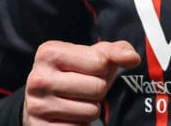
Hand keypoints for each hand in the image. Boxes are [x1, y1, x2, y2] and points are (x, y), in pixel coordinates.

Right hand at [23, 40, 140, 124]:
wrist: (41, 103)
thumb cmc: (73, 74)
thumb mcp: (92, 56)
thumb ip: (115, 52)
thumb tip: (133, 58)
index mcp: (49, 52)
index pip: (100, 62)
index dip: (102, 69)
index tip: (89, 70)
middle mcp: (38, 79)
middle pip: (97, 87)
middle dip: (98, 90)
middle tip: (83, 89)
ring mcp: (37, 106)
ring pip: (91, 111)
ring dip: (90, 109)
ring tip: (76, 103)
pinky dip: (81, 125)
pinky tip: (69, 117)